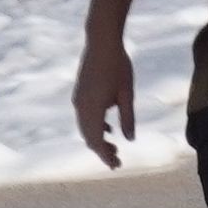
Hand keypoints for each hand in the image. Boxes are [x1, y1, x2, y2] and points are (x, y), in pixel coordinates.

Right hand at [72, 34, 134, 168]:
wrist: (102, 42)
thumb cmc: (118, 66)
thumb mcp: (127, 93)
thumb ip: (128, 118)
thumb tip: (130, 139)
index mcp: (93, 108)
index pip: (96, 141)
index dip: (105, 155)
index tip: (116, 165)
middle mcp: (81, 106)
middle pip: (88, 137)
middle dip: (101, 151)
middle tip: (117, 161)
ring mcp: (78, 99)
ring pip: (84, 128)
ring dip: (97, 139)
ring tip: (114, 147)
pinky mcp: (80, 93)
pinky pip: (84, 117)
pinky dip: (94, 127)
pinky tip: (108, 129)